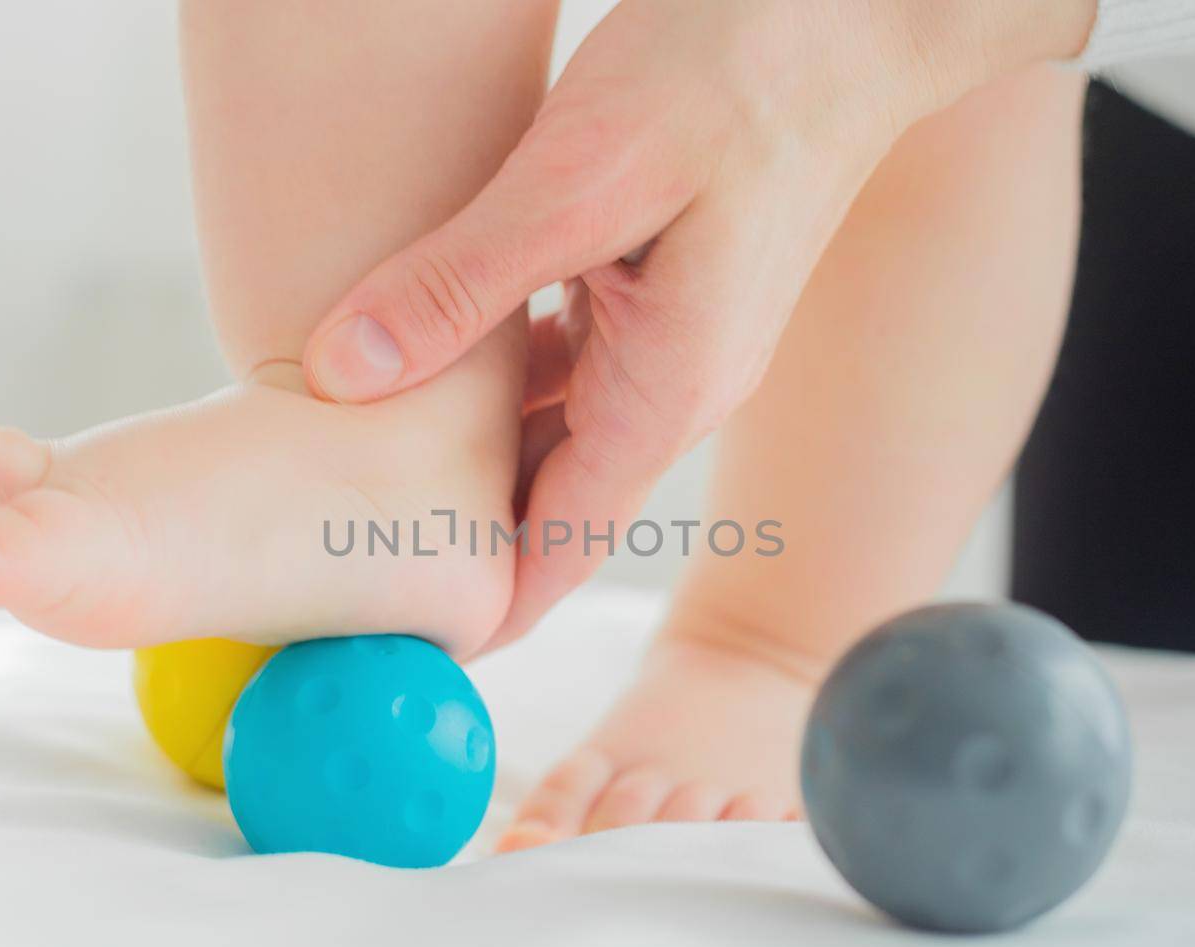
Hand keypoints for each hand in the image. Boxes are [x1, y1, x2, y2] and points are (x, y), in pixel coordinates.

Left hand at [301, 0, 1093, 643]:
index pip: (558, 547)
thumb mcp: (576, 180)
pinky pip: (568, 363)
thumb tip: (342, 376)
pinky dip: (498, 375)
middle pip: (550, 499)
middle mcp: (675, 387)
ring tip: (367, 466)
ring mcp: (675, 338)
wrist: (851, 12)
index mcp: (664, 391)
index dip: (477, 603)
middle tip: (350, 551)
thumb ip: (458, 284)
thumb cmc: (734, 76)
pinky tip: (431, 352)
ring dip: (470, 450)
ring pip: (553, 429)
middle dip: (457, 531)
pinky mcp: (665, 287)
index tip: (392, 637)